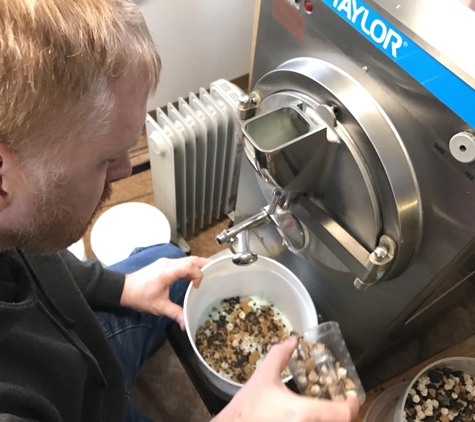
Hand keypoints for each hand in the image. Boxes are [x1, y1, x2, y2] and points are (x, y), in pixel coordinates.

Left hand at [120, 256, 209, 328]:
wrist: (123, 289)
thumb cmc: (139, 295)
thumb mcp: (159, 306)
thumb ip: (175, 313)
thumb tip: (186, 323)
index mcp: (168, 271)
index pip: (190, 266)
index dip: (198, 275)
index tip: (197, 287)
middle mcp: (168, 263)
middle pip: (192, 259)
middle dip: (204, 264)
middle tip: (215, 271)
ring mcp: (165, 263)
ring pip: (186, 260)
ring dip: (197, 266)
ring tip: (205, 275)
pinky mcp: (163, 265)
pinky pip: (181, 263)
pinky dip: (189, 268)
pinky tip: (191, 277)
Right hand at [212, 337, 359, 421]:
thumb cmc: (246, 409)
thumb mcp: (263, 376)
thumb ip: (279, 355)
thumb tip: (292, 341)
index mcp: (303, 412)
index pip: (343, 414)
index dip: (352, 404)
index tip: (352, 396)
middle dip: (340, 412)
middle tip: (337, 400)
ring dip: (328, 418)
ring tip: (324, 408)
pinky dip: (317, 421)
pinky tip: (306, 416)